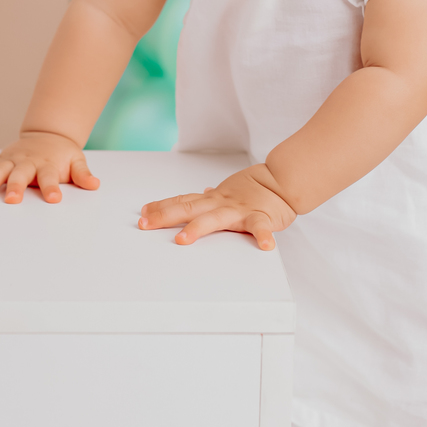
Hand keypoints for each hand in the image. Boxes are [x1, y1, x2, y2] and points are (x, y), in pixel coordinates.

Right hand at [0, 133, 99, 204]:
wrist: (48, 136)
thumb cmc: (61, 155)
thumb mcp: (76, 161)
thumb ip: (82, 174)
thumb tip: (94, 184)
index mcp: (46, 164)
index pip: (50, 178)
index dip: (52, 188)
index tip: (54, 199)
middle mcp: (26, 163)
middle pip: (20, 176)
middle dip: (16, 187)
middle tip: (13, 200)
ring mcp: (9, 162)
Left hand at [137, 167, 295, 251]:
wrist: (282, 180)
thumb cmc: (256, 190)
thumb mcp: (229, 192)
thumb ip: (213, 197)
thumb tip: (201, 192)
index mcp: (213, 200)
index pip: (182, 201)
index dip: (162, 207)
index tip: (143, 212)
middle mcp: (221, 204)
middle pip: (188, 209)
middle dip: (165, 216)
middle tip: (145, 223)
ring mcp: (240, 211)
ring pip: (215, 219)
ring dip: (197, 228)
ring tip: (181, 239)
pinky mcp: (261, 217)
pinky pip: (261, 228)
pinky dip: (263, 236)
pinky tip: (265, 246)